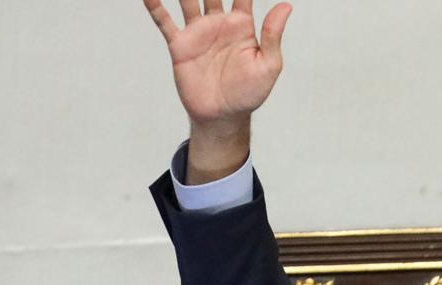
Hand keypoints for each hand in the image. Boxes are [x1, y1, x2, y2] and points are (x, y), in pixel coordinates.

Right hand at [144, 0, 291, 181]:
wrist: (223, 116)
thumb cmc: (250, 93)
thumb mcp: (269, 65)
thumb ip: (273, 35)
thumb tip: (286, 5)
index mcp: (242, 25)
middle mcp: (218, 22)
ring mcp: (198, 32)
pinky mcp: (180, 45)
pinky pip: (164, 20)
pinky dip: (155, 4)